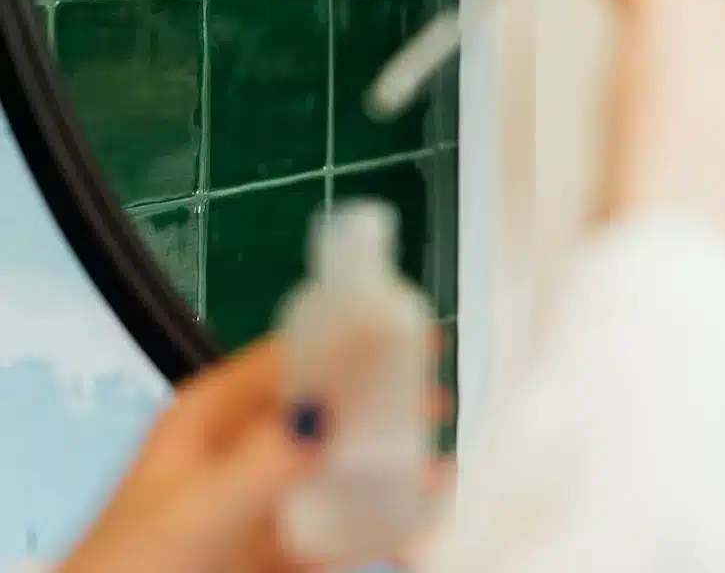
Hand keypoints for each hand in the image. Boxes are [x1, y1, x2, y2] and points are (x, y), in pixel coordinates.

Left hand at [61, 338, 450, 572]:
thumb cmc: (130, 567)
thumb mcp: (195, 508)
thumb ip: (264, 461)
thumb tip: (332, 415)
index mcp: (209, 419)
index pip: (288, 358)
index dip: (349, 340)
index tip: (407, 331)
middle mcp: (240, 452)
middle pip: (323, 410)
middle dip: (382, 404)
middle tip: (436, 400)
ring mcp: (260, 504)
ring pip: (337, 470)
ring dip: (388, 466)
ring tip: (438, 466)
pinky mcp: (276, 553)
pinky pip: (338, 530)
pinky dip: (380, 524)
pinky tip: (417, 520)